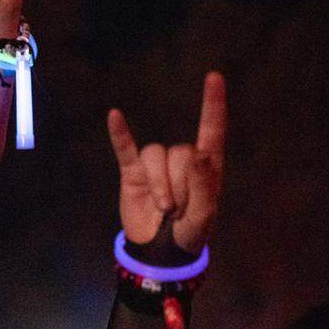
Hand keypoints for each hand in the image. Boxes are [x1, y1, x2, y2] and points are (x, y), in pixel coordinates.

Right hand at [108, 72, 226, 253]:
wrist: (160, 250)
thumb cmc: (189, 233)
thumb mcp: (205, 216)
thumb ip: (205, 186)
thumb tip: (199, 155)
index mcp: (207, 166)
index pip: (212, 129)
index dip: (213, 104)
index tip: (214, 77)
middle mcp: (182, 160)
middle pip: (180, 152)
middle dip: (180, 184)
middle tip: (180, 210)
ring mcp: (156, 165)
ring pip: (156, 156)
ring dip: (160, 186)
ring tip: (164, 209)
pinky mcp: (133, 172)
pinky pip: (126, 148)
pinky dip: (120, 133)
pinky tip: (114, 115)